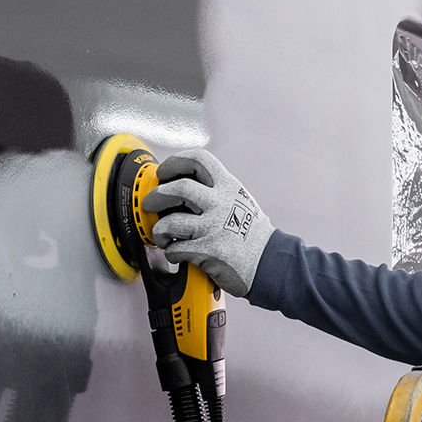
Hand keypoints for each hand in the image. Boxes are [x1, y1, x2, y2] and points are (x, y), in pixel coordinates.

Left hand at [143, 148, 273, 295]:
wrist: (270, 262)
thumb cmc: (253, 234)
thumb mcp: (240, 200)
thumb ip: (217, 190)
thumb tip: (183, 186)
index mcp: (228, 186)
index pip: (198, 159)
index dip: (175, 162)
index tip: (163, 172)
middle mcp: (220, 202)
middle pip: (178, 188)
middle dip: (157, 196)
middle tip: (150, 204)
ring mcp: (213, 227)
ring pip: (170, 222)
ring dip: (159, 231)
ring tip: (163, 236)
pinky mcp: (208, 251)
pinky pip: (176, 249)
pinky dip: (171, 253)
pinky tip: (177, 253)